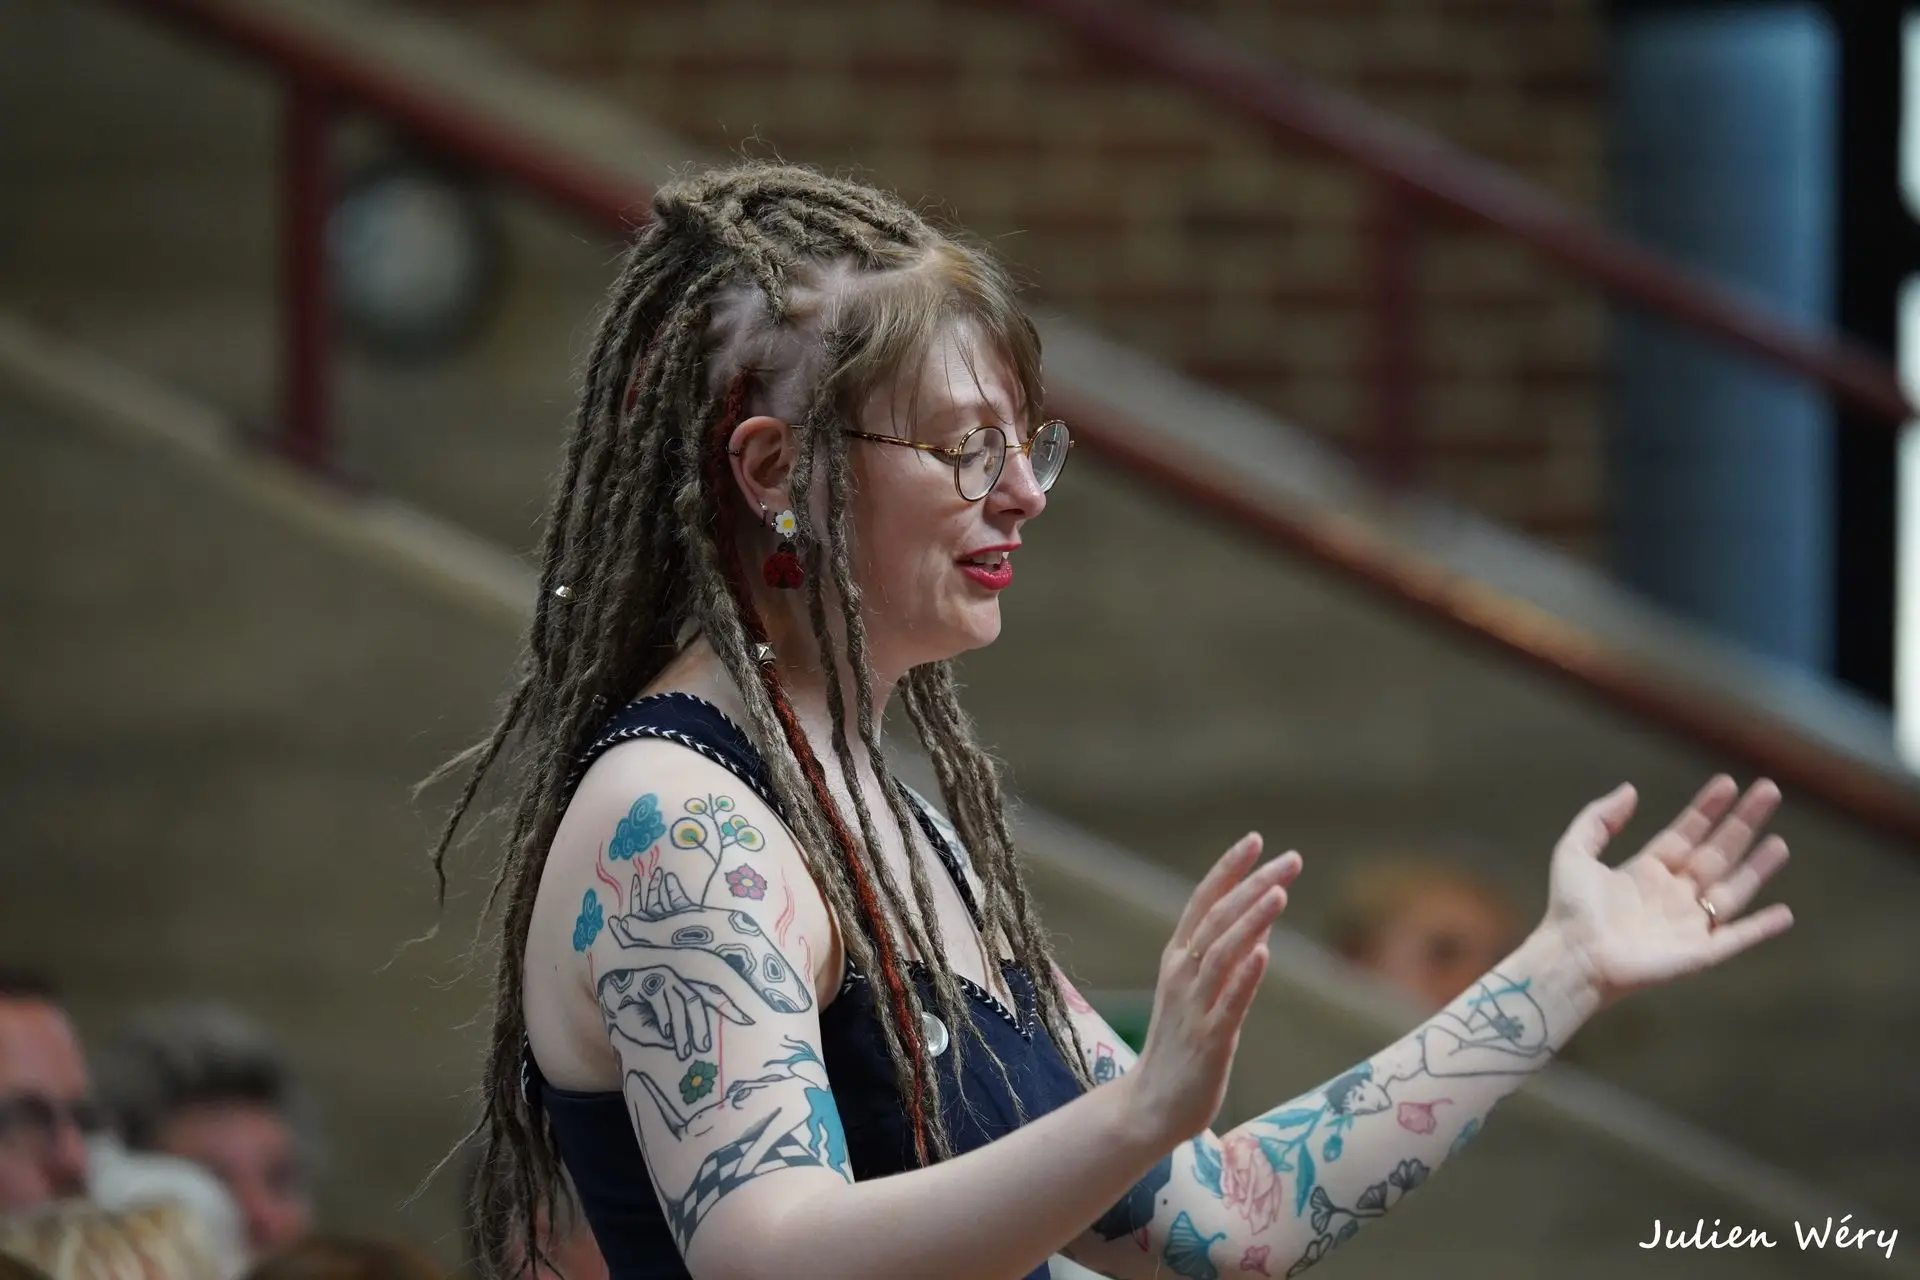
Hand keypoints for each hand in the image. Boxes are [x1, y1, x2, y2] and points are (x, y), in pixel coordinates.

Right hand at [1121, 835, 1302, 1145]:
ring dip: (1251, 919)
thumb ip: (1227, 959)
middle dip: (1254, 884)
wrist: (1151, 1106)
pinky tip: (1265, 952)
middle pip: (1218, 918)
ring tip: (1280, 891)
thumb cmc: (1180, 1047)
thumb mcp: (1200, 993)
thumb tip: (1261, 926)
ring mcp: (1193, 1006)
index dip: (1228, 869)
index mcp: (1177, 959)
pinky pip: (1228, 1002)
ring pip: (1222, 952)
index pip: (1203, 901)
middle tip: (1291, 859)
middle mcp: (1182, 974)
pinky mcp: (1208, 1040)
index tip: (1255, 839)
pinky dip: (1245, 975)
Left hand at [1542, 777, 1793, 1007]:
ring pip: (1733, 890)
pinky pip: (1737, 938)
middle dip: (1743, 822)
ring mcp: (1688, 924)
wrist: (1572, 957)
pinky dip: (1761, 928)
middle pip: (1717, 852)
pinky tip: (1785, 914)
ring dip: (1758, 868)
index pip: (1687, 833)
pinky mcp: (1698, 954)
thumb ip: (1599, 819)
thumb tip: (1631, 789)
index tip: (1728, 782)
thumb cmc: (1569, 909)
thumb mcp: (1574, 852)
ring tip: (1780, 843)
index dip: (1707, 808)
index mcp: (1647, 871)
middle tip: (1768, 791)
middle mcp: (1673, 895)